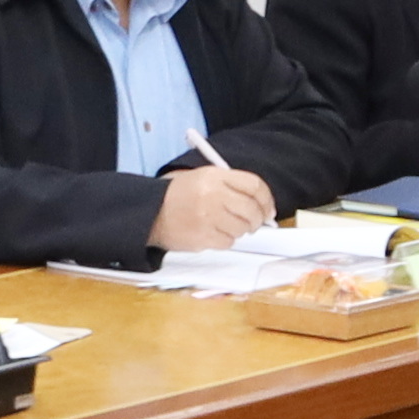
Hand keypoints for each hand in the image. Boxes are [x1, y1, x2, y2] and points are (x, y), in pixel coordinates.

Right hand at [152, 161, 277, 253]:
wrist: (150, 213)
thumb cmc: (179, 195)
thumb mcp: (203, 178)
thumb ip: (231, 186)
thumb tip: (261, 205)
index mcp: (215, 176)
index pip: (254, 185)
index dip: (267, 199)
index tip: (268, 209)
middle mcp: (213, 195)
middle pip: (252, 209)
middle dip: (258, 219)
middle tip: (254, 223)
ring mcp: (208, 217)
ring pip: (242, 228)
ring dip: (240, 230)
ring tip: (228, 226)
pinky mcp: (203, 237)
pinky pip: (228, 242)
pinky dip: (226, 240)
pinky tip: (214, 233)